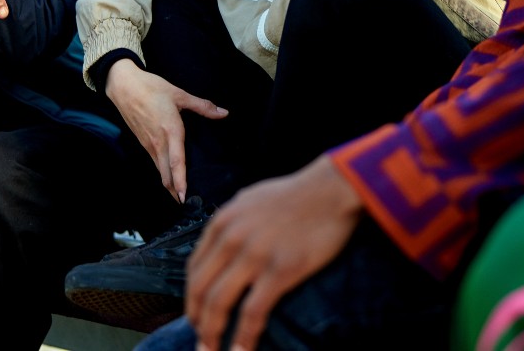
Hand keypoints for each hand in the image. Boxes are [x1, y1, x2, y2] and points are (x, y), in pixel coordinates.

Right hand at [104, 58, 227, 202]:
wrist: (124, 86)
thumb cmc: (151, 88)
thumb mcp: (179, 94)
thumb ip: (202, 106)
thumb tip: (223, 112)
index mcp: (170, 131)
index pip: (177, 162)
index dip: (180, 181)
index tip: (184, 197)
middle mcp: (158, 142)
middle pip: (166, 174)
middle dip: (175, 191)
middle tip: (187, 204)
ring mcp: (148, 144)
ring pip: (160, 170)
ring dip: (168, 184)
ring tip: (179, 195)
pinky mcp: (143, 142)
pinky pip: (154, 162)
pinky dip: (162, 173)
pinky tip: (169, 175)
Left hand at [186, 156, 363, 350]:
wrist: (331, 189)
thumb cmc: (297, 194)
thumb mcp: (251, 200)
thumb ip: (233, 221)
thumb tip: (223, 241)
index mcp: (222, 221)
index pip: (194, 269)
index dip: (191, 299)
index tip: (197, 316)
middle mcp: (231, 238)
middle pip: (200, 290)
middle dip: (197, 322)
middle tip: (202, 342)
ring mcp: (254, 254)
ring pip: (219, 304)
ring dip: (211, 334)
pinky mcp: (280, 270)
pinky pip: (253, 312)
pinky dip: (244, 337)